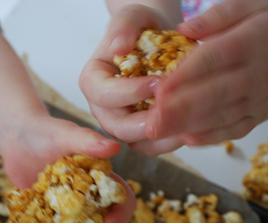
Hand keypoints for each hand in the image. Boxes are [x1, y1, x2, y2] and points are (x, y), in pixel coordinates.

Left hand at [0, 112, 135, 222]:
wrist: (15, 139)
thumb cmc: (43, 132)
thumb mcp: (65, 134)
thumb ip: (88, 141)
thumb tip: (115, 148)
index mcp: (100, 178)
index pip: (121, 198)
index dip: (121, 214)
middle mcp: (89, 196)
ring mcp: (69, 209)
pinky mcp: (49, 217)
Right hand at [79, 4, 183, 155]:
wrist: (158, 44)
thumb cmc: (142, 29)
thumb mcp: (132, 17)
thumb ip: (123, 27)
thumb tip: (118, 47)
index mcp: (93, 82)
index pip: (104, 95)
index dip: (130, 93)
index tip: (159, 83)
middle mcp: (102, 108)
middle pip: (116, 127)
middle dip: (147, 121)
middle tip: (176, 109)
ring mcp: (120, 123)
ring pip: (135, 142)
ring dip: (161, 136)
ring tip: (187, 122)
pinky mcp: (139, 133)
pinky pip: (151, 146)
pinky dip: (169, 142)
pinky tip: (189, 129)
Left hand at [146, 0, 267, 145]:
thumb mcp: (251, 5)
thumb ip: (218, 15)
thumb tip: (183, 29)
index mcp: (248, 43)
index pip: (211, 60)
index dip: (183, 76)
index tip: (159, 88)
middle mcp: (255, 75)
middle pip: (213, 94)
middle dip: (178, 109)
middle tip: (151, 120)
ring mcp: (258, 99)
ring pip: (221, 116)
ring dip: (187, 126)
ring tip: (157, 131)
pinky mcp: (259, 114)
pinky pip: (236, 130)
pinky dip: (210, 137)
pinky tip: (184, 139)